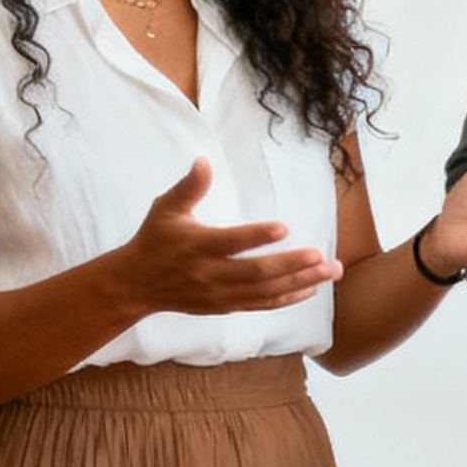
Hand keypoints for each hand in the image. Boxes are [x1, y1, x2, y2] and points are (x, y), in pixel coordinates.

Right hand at [113, 159, 340, 317]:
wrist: (135, 285)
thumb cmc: (154, 241)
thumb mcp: (166, 209)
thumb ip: (189, 187)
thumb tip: (204, 161)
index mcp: (196, 245)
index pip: (231, 242)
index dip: (257, 236)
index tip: (284, 227)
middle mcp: (210, 273)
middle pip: (257, 272)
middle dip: (293, 265)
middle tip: (325, 257)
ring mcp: (219, 294)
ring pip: (265, 292)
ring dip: (301, 282)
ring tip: (331, 271)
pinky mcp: (225, 306)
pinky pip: (261, 305)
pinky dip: (287, 299)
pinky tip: (311, 289)